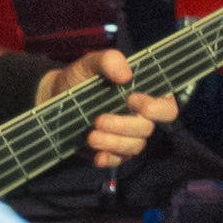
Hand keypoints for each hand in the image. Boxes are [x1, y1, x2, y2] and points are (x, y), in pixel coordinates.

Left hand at [32, 48, 180, 168]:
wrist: (55, 97)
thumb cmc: (80, 78)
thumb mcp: (91, 63)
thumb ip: (109, 61)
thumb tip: (126, 75)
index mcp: (145, 95)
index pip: (167, 107)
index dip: (156, 108)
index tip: (131, 99)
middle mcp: (141, 117)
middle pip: (147, 129)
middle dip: (124, 126)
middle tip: (99, 120)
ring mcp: (127, 136)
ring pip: (134, 147)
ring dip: (113, 143)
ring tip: (90, 136)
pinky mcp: (113, 151)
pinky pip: (119, 161)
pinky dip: (109, 159)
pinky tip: (96, 156)